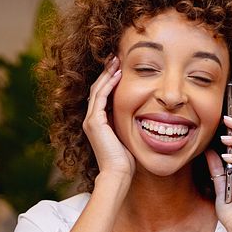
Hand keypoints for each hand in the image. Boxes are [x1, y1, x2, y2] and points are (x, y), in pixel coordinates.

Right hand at [83, 56, 134, 181]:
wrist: (118, 173)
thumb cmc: (126, 159)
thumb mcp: (127, 135)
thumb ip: (127, 123)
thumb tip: (141, 112)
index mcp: (97, 122)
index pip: (101, 95)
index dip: (109, 80)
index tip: (119, 67)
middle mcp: (90, 119)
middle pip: (97, 88)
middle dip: (106, 72)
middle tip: (115, 58)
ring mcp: (90, 120)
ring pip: (97, 89)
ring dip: (107, 74)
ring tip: (116, 61)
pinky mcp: (94, 122)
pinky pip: (100, 97)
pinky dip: (108, 84)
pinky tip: (117, 75)